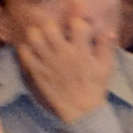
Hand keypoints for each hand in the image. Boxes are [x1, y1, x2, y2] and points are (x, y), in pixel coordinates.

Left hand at [9, 0, 119, 130]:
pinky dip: (27, 48)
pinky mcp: (37, 70)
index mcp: (81, 51)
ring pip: (34, 37)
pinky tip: (33, 50)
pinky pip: (25, 53)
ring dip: (37, 34)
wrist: (81, 109)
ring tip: (42, 37)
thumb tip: (108, 31)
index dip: (77, 22)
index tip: (78, 27)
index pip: (77, 25)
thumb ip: (106, 48)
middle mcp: (63, 53)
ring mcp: (47, 61)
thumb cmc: (95, 87)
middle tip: (55, 29)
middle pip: (50, 27)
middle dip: (53, 24)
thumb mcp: (106, 67)